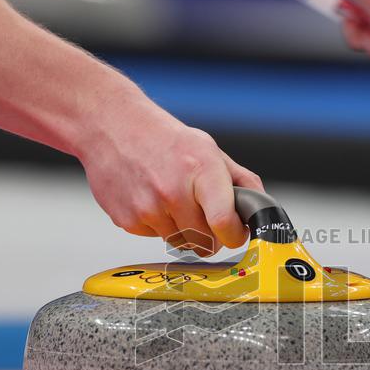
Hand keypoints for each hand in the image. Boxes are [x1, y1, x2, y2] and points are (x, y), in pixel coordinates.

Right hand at [77, 89, 263, 254]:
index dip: (235, 234)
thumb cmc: (160, 137)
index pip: (225, 223)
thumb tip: (260, 207)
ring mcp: (148, 209)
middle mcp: (173, 191)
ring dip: (183, 230)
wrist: (109, 125)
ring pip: (181, 243)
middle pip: (206, 242)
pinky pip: (155, 238)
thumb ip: (239, 180)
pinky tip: (151, 199)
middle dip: (210, 233)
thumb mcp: (208, 149)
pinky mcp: (127, 221)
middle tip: (202, 212)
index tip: (235, 232)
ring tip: (172, 200)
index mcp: (201, 170)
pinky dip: (158, 225)